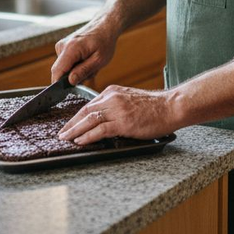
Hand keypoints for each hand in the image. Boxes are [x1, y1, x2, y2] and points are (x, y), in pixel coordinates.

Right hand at [51, 18, 117, 84]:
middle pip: (60, 71)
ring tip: (90, 65)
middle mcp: (62, 46)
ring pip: (64, 68)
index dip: (60, 84)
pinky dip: (76, 65)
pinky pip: (66, 63)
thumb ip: (84, 71)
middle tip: (90, 72)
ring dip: (76, 71)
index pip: (57, 71)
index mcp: (71, 49)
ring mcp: (61, 46)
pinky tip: (86, 61)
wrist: (104, 26)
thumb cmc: (104, 41)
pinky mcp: (62, 47)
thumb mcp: (99, 60)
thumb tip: (70, 81)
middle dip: (73, 77)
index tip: (71, 89)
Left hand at [58, 85, 179, 145]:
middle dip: (71, 124)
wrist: (171, 106)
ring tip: (66, 139)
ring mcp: (117, 110)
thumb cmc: (155, 107)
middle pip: (85, 111)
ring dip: (75, 131)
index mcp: (113, 92)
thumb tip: (103, 118)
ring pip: (89, 120)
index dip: (76, 116)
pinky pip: (100, 130)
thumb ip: (116, 105)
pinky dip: (88, 136)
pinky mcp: (123, 122)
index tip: (69, 125)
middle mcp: (112, 98)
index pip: (89, 105)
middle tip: (61, 134)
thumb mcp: (130, 99)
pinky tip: (80, 141)